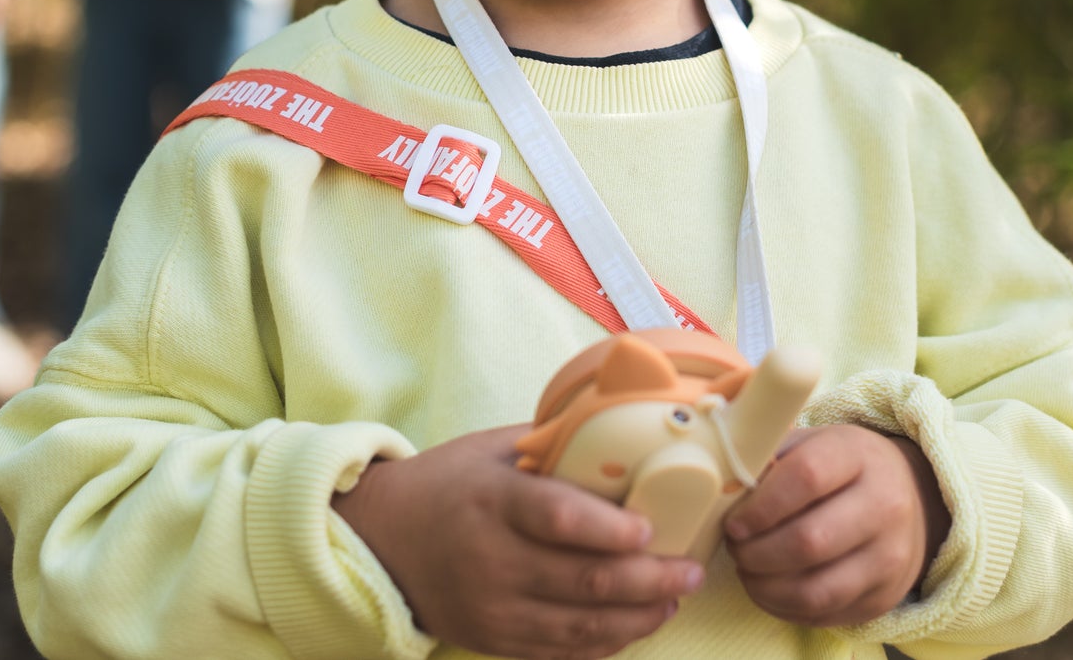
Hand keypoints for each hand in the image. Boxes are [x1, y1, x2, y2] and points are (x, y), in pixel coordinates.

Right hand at [332, 425, 705, 659]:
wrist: (383, 541)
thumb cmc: (448, 484)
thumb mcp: (491, 450)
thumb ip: (552, 446)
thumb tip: (624, 434)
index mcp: (493, 500)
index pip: (558, 518)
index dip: (610, 529)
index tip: (651, 528)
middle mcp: (492, 559)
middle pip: (584, 580)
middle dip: (650, 580)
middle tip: (690, 571)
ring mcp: (493, 608)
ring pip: (581, 626)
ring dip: (638, 618)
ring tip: (673, 600)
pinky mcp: (494, 640)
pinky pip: (561, 654)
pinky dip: (605, 644)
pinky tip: (634, 625)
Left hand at [724, 425, 949, 628]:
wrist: (909, 498)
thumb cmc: (841, 468)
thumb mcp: (812, 444)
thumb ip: (768, 457)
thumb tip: (722, 487)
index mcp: (859, 456)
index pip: (806, 478)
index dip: (760, 506)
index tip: (734, 522)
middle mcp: (885, 506)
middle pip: (809, 541)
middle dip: (756, 553)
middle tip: (736, 548)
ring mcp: (890, 556)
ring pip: (816, 589)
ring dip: (765, 587)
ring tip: (747, 571)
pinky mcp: (884, 596)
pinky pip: (824, 613)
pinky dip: (784, 607)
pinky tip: (768, 589)